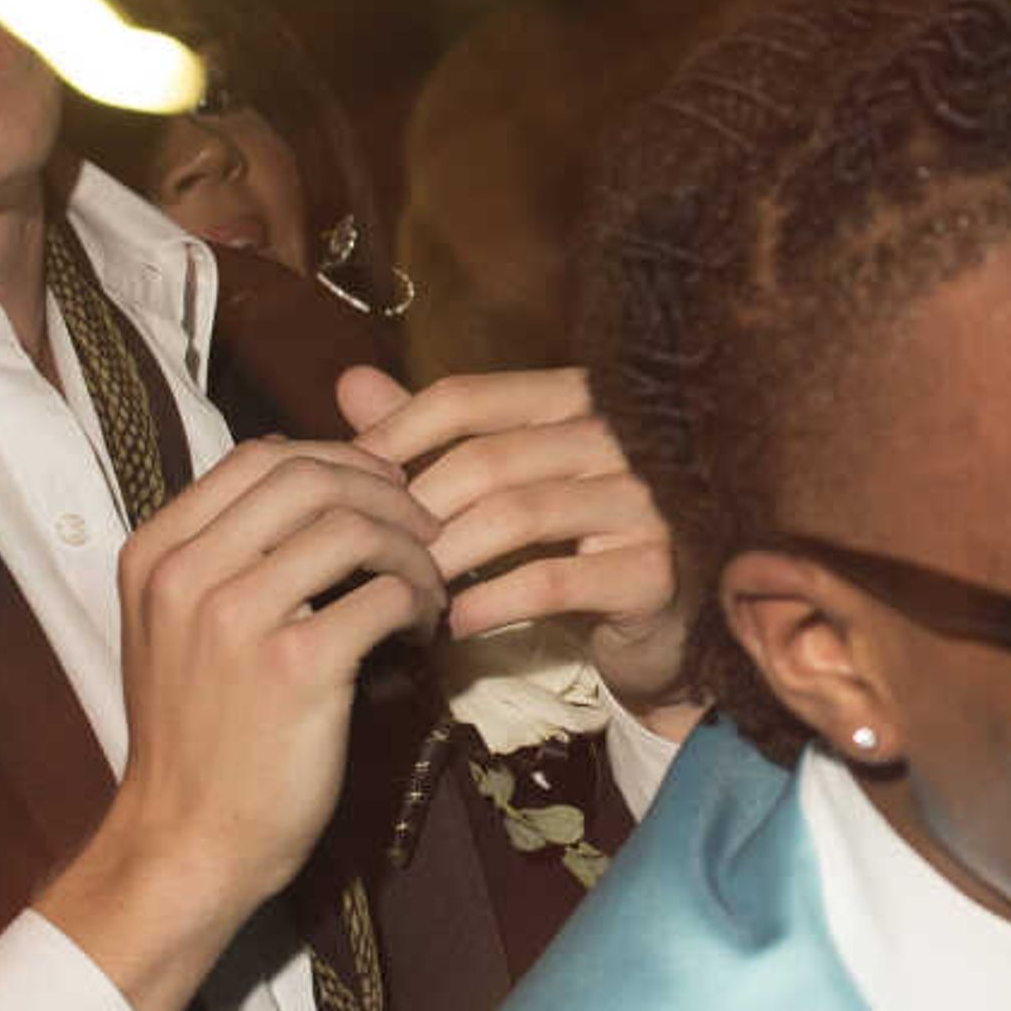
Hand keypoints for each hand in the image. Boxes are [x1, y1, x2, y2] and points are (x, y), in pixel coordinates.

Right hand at [43, 438, 446, 1010]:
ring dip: (413, 550)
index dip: (339, 460)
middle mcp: (185, 573)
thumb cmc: (199, 735)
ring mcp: (236, 617)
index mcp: (155, 552)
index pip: (260, 456)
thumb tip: (309, 475)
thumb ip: (227, 551)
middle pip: (311, 476)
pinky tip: (421, 632)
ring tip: (429, 589)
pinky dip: (421, 602)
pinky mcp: (295, 666)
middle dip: (387, 493)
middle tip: (426, 533)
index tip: (382, 494)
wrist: (187, 838)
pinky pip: (385, 594)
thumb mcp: (179, 626)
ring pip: (355, 526)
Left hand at [337, 365, 694, 728]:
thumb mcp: (504, 480)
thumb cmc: (576, 544)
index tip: (348, 483)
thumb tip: (352, 383)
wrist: (662, 627)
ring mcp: (646, 502)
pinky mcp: (654, 570)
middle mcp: (621, 437)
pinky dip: (490, 602)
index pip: (468, 398)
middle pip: (487, 459)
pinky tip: (455, 624)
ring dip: (447, 557)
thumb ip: (436, 435)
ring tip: (407, 589)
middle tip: (369, 553)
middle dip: (415, 511)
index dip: (395, 436)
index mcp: (580, 399)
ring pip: (517, 514)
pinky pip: (551, 580)